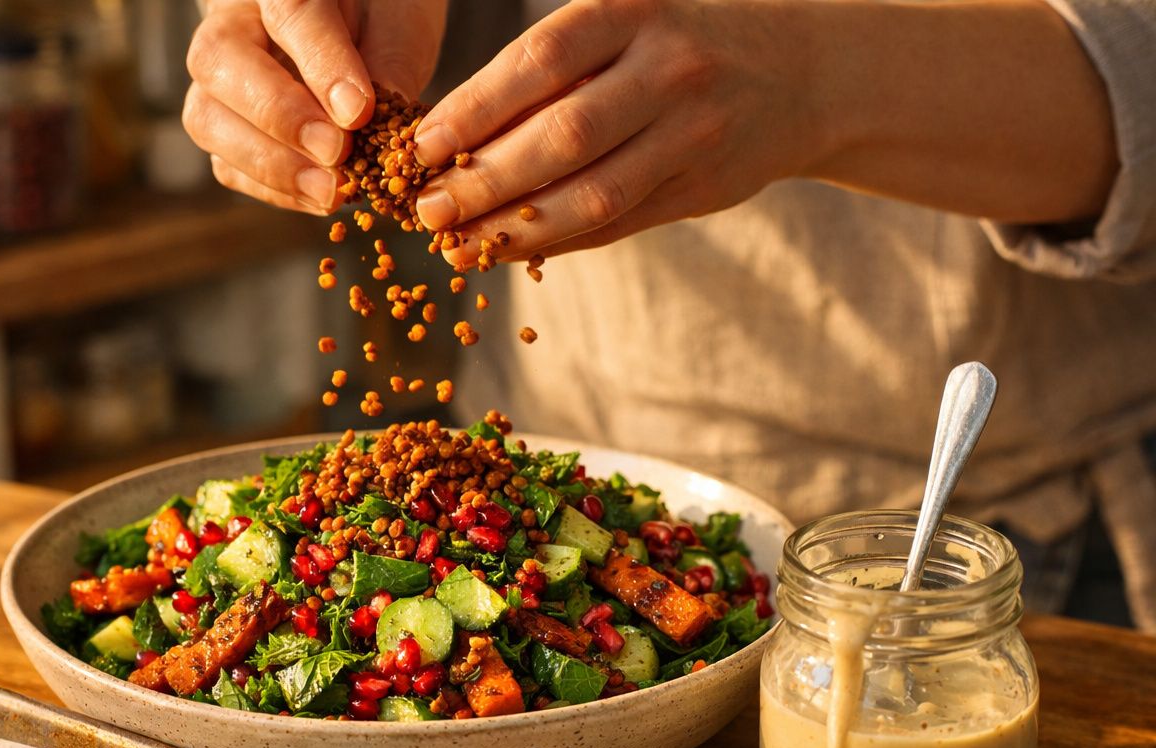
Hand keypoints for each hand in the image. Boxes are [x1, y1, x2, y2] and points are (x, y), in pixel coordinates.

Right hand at [183, 0, 447, 214]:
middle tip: (338, 153)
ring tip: (332, 191)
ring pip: (207, 119)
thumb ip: (387, 69)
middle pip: (219, 61)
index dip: (322, 64)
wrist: (359, 30)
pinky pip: (226, 165)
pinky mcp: (222, 128)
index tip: (357, 112)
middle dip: (280, 117)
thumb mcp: (398, 26)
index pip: (290, 11)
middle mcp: (233, 22)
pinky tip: (320, 198)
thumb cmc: (380, 18)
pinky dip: (273, 190)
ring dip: (270, 166)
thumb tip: (376, 134)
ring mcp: (217, 79)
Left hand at [412, 0, 823, 262]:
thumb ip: (550, 75)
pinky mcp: (703, 188)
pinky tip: (507, 250)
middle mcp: (669, 69)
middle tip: (428, 211)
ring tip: (458, 245)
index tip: (421, 146)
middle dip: (485, 180)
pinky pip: (616, 225)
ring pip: (592, 194)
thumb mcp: (622, 26)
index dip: (474, 108)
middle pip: (563, 136)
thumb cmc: (675, 47)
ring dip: (515, 228)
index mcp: (633, 12)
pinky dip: (557, 243)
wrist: (799, 74)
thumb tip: (448, 143)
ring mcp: (693, 133)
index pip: (539, 62)